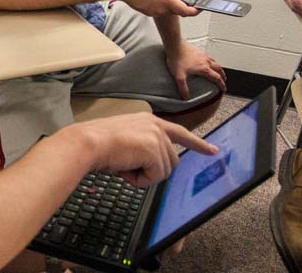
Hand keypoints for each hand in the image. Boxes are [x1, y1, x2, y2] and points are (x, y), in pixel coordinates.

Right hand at [76, 113, 217, 186]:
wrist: (88, 142)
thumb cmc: (99, 143)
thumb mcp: (126, 141)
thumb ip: (143, 147)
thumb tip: (152, 165)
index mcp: (149, 121)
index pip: (179, 133)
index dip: (197, 144)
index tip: (213, 151)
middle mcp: (156, 125)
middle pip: (171, 160)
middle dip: (154, 171)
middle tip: (129, 168)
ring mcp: (157, 136)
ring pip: (164, 170)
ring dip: (144, 175)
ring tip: (124, 165)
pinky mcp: (154, 149)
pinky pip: (156, 176)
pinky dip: (140, 180)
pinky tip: (126, 169)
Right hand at [113, 0, 198, 17]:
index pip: (186, 11)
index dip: (195, 11)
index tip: (199, 8)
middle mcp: (161, 8)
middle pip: (177, 10)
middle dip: (180, 2)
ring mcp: (154, 12)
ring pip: (168, 9)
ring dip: (169, 2)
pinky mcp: (148, 13)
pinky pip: (159, 9)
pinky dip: (160, 3)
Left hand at [165, 41, 226, 99]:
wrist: (175, 45)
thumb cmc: (177, 59)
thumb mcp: (179, 77)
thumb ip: (183, 88)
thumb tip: (186, 97)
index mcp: (203, 68)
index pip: (216, 78)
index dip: (221, 84)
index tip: (223, 88)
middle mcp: (205, 61)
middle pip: (219, 69)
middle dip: (222, 75)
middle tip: (224, 79)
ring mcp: (203, 55)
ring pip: (215, 62)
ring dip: (218, 67)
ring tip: (218, 70)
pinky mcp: (199, 50)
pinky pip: (209, 57)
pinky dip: (212, 61)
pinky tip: (207, 61)